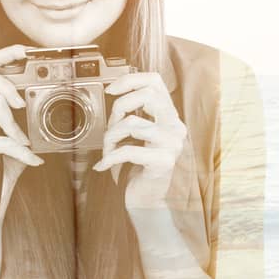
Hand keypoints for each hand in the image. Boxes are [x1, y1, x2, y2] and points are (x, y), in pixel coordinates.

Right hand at [0, 44, 43, 194]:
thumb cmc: (4, 158)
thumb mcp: (17, 130)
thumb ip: (25, 114)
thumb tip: (53, 99)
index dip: (5, 54)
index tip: (26, 51)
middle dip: (4, 82)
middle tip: (20, 101)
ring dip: (15, 126)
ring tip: (23, 142)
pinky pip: (3, 139)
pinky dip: (22, 151)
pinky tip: (32, 160)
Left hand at [92, 71, 187, 209]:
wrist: (146, 198)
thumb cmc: (136, 165)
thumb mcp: (134, 133)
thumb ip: (132, 113)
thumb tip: (115, 91)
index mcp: (168, 116)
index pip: (155, 81)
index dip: (130, 80)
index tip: (110, 90)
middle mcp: (175, 126)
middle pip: (147, 95)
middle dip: (119, 108)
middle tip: (112, 127)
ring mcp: (172, 144)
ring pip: (131, 123)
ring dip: (110, 137)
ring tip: (108, 150)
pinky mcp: (163, 162)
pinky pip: (128, 150)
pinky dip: (109, 157)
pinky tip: (103, 165)